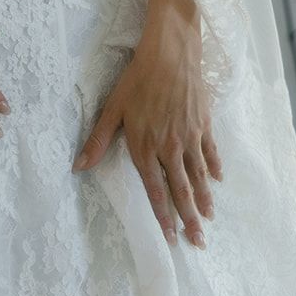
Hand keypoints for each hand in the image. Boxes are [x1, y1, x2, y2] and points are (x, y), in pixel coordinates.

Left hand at [71, 12, 221, 248]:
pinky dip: (215, 167)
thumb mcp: (113, 108)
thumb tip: (78, 167)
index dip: (163, 216)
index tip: (171, 238)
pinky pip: (211, 152)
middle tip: (198, 244)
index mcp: (146, 147)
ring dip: (205, 199)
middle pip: (182, 190)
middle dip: (190, 219)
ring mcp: (191, 136)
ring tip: (209, 219)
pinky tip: (218, 180)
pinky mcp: (204, 123)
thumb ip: (98, 140)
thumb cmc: (138, 77)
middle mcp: (170, 147)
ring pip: (199, 176)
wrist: (171, 52)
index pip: (156, 190)